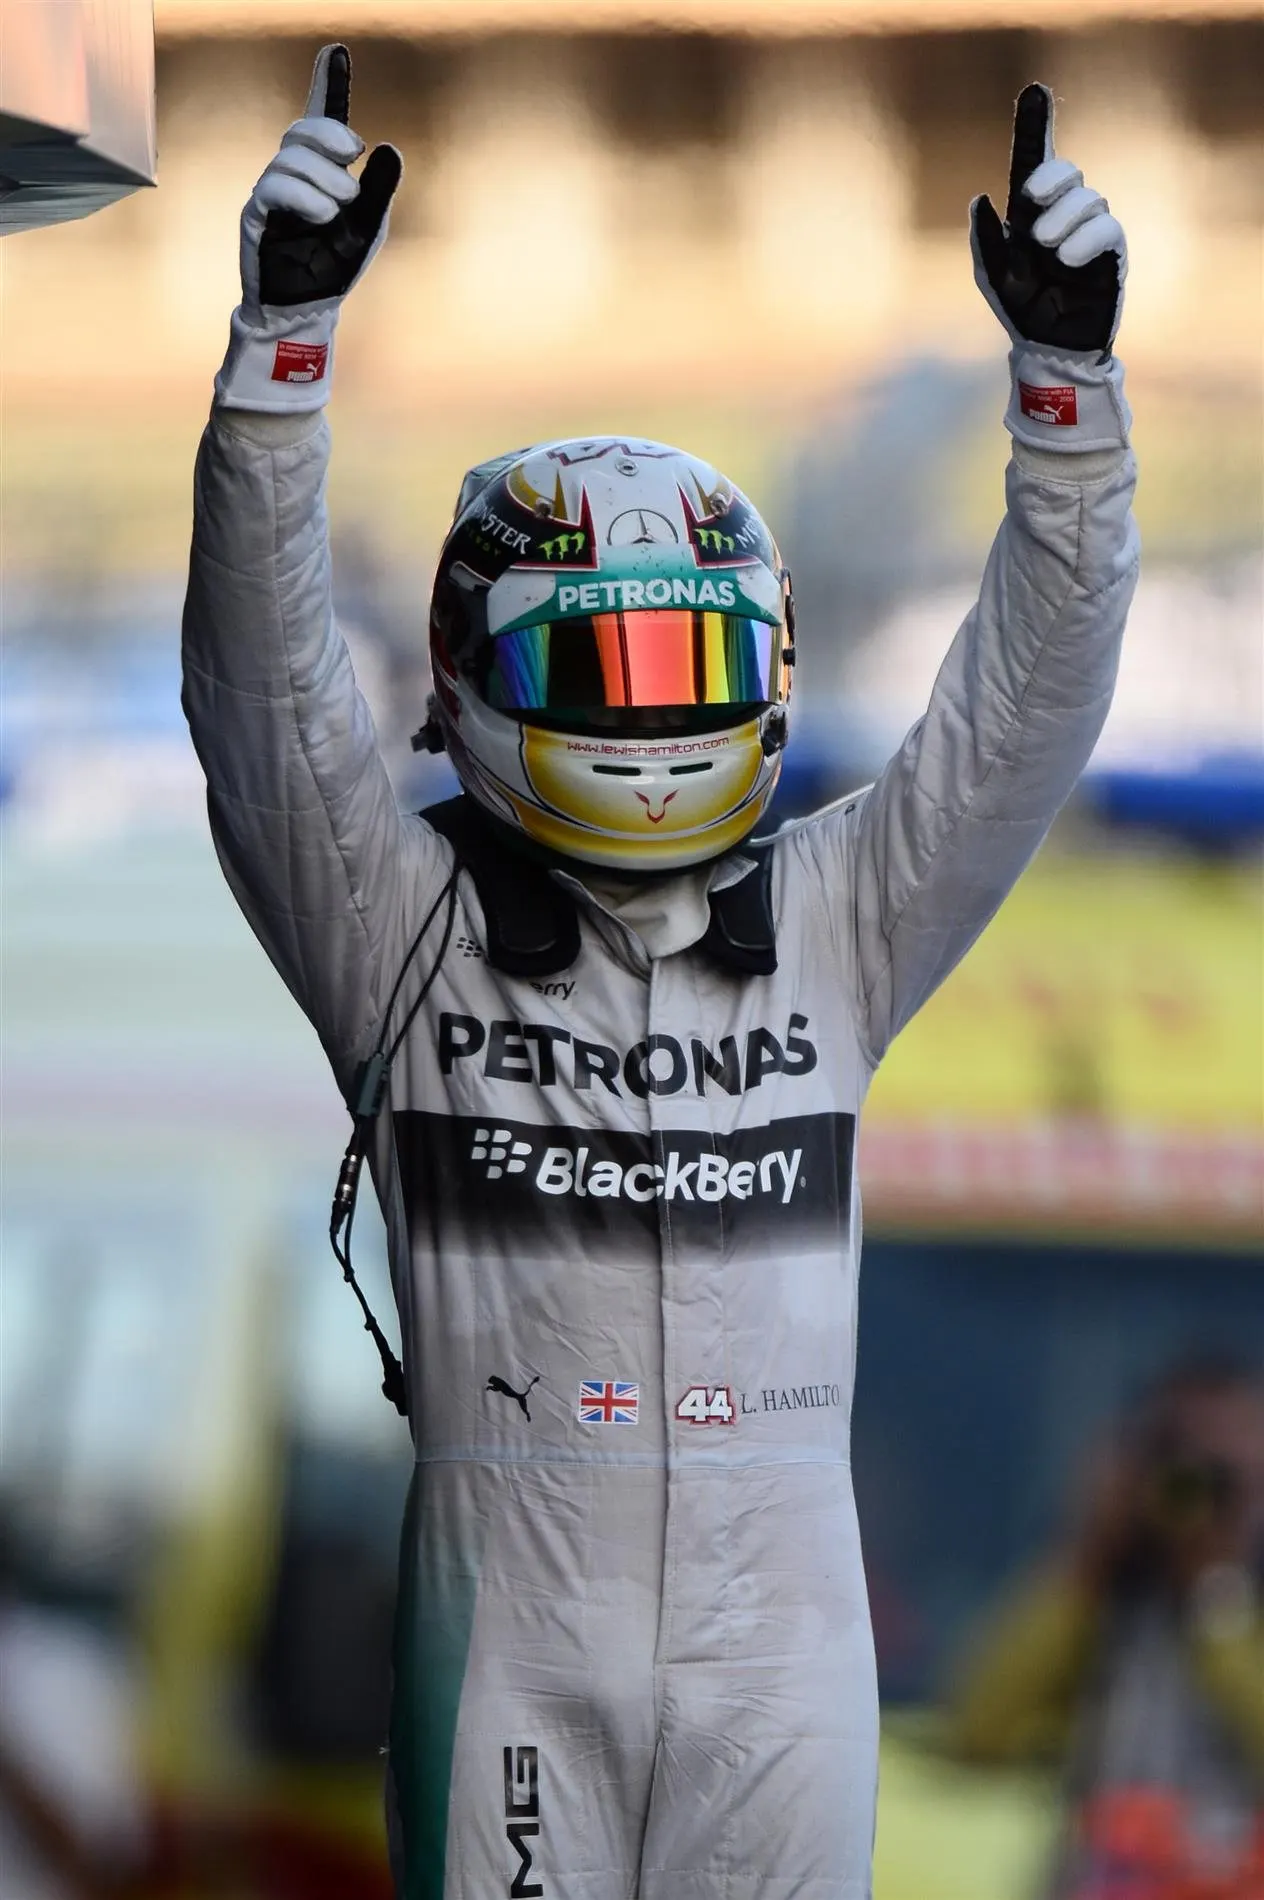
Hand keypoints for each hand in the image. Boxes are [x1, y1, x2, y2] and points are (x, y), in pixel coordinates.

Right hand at [215, 43, 401, 411]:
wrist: (305, 311)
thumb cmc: (333, 268)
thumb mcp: (367, 228)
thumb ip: (379, 191)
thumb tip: (388, 148)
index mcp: (323, 173)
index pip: (322, 120)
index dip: (329, 85)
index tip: (337, 52)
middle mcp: (293, 176)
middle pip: (302, 130)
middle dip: (331, 135)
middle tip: (354, 159)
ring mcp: (271, 194)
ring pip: (289, 158)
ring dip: (323, 177)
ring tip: (340, 208)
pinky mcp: (256, 217)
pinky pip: (273, 188)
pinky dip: (302, 196)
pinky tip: (323, 215)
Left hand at [972, 83, 1125, 358]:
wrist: (1050, 348)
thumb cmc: (1021, 310)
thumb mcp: (992, 276)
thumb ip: (985, 241)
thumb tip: (981, 199)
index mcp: (1030, 213)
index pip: (1035, 160)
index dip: (1035, 125)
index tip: (1034, 92)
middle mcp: (1062, 214)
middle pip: (1066, 171)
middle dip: (1050, 179)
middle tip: (1029, 203)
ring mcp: (1088, 231)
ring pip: (1089, 198)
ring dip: (1063, 218)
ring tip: (1046, 248)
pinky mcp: (1110, 253)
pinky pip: (1107, 229)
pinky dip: (1085, 239)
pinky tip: (1066, 258)